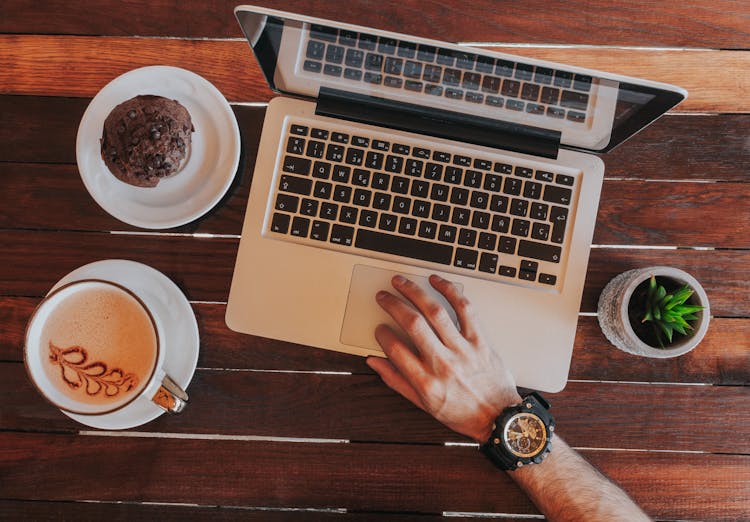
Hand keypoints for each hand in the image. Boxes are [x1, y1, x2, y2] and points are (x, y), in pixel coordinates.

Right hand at [367, 274, 521, 442]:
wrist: (498, 417)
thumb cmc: (462, 413)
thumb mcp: (423, 406)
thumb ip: (396, 381)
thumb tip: (375, 362)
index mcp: (426, 382)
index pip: (395, 349)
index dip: (382, 334)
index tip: (379, 328)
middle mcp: (443, 363)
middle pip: (412, 324)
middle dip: (393, 305)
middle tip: (383, 297)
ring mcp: (463, 349)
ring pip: (435, 312)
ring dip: (415, 292)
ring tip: (402, 282)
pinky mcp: (480, 340)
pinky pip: (465, 309)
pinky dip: (450, 291)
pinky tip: (436, 281)